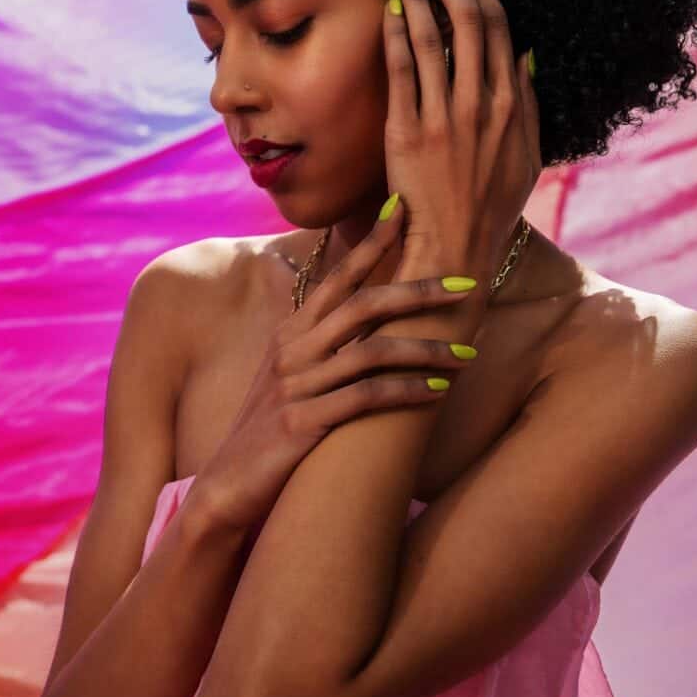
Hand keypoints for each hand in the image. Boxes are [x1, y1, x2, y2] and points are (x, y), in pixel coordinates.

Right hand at [192, 198, 477, 531]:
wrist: (226, 487)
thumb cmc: (265, 427)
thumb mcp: (283, 370)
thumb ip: (307, 332)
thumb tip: (323, 291)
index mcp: (291, 331)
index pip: (339, 276)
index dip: (373, 241)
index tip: (405, 209)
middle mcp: (292, 349)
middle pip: (363, 303)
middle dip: (419, 289)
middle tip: (467, 284)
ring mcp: (296, 385)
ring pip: (372, 350)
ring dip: (427, 349)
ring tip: (470, 353)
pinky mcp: (302, 423)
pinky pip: (366, 398)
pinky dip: (407, 392)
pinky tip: (438, 393)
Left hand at [382, 0, 541, 281]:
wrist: (455, 248)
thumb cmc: (491, 207)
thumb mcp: (527, 157)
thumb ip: (528, 104)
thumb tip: (527, 55)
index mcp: (512, 106)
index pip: (499, 29)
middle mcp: (480, 104)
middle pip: (467, 24)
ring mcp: (442, 117)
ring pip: (431, 40)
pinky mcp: (407, 133)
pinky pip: (401, 72)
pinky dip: (395, 36)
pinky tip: (388, 9)